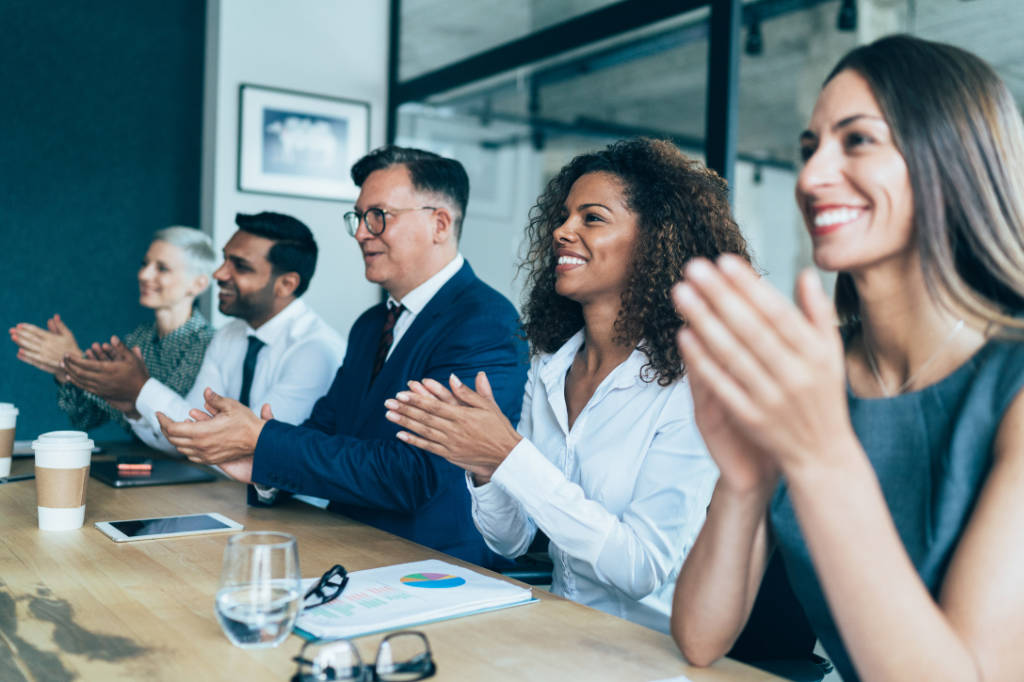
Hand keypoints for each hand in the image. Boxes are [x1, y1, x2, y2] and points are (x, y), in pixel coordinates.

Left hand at [10, 315, 80, 379]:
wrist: (76, 363)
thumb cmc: (71, 347)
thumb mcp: (68, 335)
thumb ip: (60, 326)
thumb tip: (54, 317)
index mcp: (52, 338)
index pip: (37, 331)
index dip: (27, 327)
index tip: (19, 325)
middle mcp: (47, 346)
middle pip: (31, 338)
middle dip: (21, 334)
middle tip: (11, 330)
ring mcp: (45, 354)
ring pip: (30, 347)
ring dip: (20, 342)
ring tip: (13, 337)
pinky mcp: (44, 362)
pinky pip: (33, 358)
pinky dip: (26, 355)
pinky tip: (19, 352)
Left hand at [63, 336, 148, 402]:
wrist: (141, 392)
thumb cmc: (137, 374)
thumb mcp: (133, 359)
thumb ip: (121, 348)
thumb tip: (112, 337)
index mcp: (109, 370)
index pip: (86, 364)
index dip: (74, 359)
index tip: (66, 354)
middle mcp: (102, 380)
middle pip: (80, 373)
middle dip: (69, 365)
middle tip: (62, 358)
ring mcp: (100, 388)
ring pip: (80, 381)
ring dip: (70, 373)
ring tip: (62, 366)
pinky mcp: (101, 393)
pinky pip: (84, 387)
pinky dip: (75, 382)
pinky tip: (69, 377)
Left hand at [155, 388, 271, 464]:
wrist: (259, 441)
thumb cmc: (246, 424)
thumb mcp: (231, 406)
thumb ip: (215, 399)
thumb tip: (206, 391)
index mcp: (201, 432)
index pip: (172, 428)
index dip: (163, 420)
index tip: (159, 414)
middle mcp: (200, 446)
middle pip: (173, 439)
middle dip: (165, 429)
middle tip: (164, 420)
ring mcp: (205, 454)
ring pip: (180, 449)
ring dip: (175, 439)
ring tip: (175, 429)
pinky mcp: (211, 460)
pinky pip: (191, 456)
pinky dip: (185, 448)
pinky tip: (187, 441)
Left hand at [384, 372, 520, 482]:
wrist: (506, 455)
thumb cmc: (498, 427)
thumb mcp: (488, 406)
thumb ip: (470, 392)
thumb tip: (454, 377)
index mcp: (464, 415)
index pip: (436, 406)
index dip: (417, 399)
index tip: (402, 393)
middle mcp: (455, 430)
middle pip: (426, 418)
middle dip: (406, 409)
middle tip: (389, 402)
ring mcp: (451, 443)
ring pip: (424, 431)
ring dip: (405, 423)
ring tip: (390, 415)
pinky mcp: (450, 454)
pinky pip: (428, 447)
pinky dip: (414, 441)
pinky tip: (400, 435)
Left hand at [673, 255, 853, 475]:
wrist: (823, 455)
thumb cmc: (824, 395)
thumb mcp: (832, 354)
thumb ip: (818, 313)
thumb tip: (804, 273)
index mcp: (815, 354)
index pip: (777, 312)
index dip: (749, 286)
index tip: (724, 260)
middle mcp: (794, 374)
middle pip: (751, 329)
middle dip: (720, 295)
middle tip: (693, 267)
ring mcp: (771, 398)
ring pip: (732, 354)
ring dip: (704, 322)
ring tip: (681, 293)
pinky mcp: (751, 419)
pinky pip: (723, 386)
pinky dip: (702, 361)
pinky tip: (683, 336)